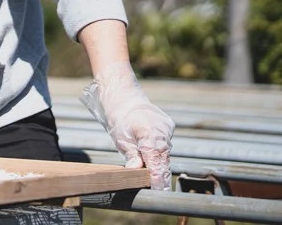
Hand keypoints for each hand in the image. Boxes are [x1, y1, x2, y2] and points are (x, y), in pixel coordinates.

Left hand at [79, 61, 175, 189]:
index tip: (158, 190)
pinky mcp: (168, 126)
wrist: (122, 94)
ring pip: (165, 152)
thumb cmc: (117, 116)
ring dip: (160, 163)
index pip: (157, 163)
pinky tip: (155, 158)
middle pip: (164, 160)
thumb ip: (132, 156)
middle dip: (161, 174)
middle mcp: (162, 132)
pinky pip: (165, 143)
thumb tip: (136, 172)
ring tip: (157, 179)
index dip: (157, 179)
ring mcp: (167, 128)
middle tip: (159, 190)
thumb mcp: (120, 139)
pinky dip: (160, 151)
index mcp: (150, 135)